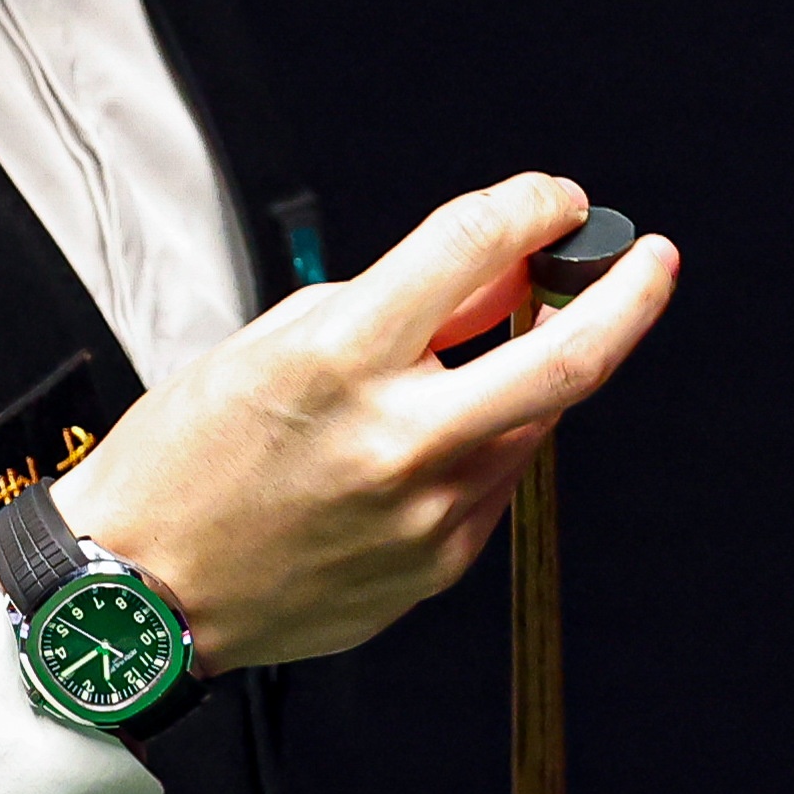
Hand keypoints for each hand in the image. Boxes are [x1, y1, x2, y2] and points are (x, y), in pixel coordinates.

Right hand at [50, 174, 674, 674]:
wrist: (143, 593)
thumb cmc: (184, 462)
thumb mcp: (268, 343)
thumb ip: (387, 307)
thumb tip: (489, 282)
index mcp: (339, 360)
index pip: (472, 247)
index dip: (528, 206)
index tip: (549, 200)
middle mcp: (396, 438)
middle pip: (568, 357)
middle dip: (629, 295)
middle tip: (650, 259)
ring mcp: (427, 511)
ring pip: (532, 420)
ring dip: (531, 374)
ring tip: (472, 362)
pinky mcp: (438, 565)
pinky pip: (494, 482)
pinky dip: (483, 442)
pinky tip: (421, 443)